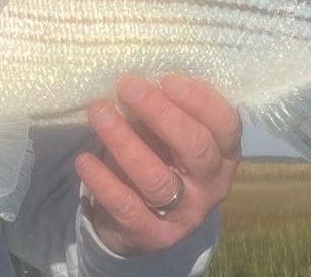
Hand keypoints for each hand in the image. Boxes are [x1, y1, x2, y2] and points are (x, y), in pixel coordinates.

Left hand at [76, 74, 240, 255]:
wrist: (139, 222)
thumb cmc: (158, 157)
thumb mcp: (169, 134)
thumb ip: (166, 110)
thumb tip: (141, 75)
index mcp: (224, 154)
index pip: (225, 125)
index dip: (200, 101)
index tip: (167, 78)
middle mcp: (211, 185)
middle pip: (195, 148)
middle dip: (160, 114)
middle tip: (127, 87)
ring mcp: (184, 214)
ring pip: (157, 178)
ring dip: (125, 142)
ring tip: (99, 113)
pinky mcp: (152, 235)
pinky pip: (126, 206)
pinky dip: (103, 181)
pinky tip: (85, 159)